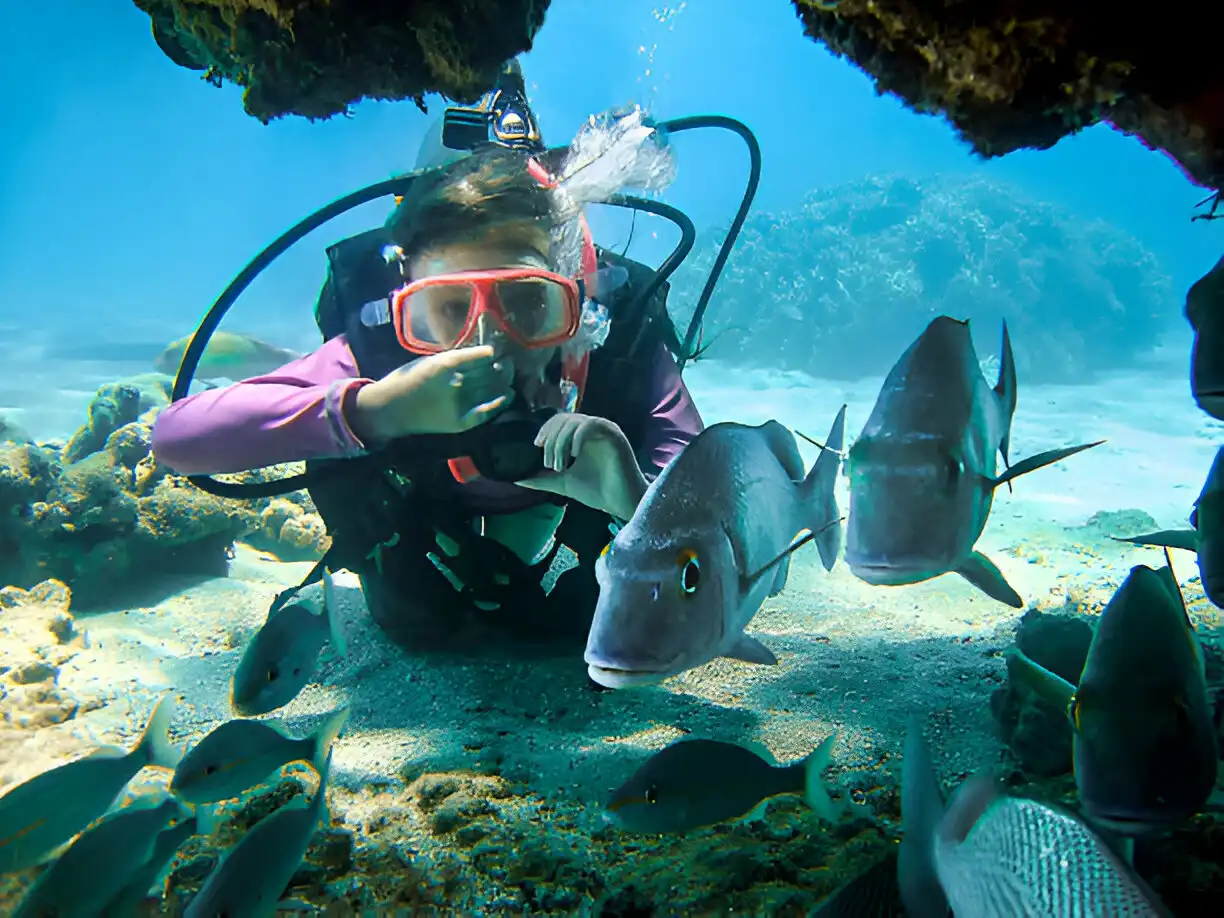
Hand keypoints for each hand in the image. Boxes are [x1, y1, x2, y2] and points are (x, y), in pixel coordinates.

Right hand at [350, 345, 513, 442]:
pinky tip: (509, 395)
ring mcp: (459, 405)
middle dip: (501, 369)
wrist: (391, 409)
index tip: (496, 349)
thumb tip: (482, 354)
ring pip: (489, 390)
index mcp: (446, 367)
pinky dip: (499, 404)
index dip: (489, 353)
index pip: (477, 357)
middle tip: (509, 362)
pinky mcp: (460, 422)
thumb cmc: (408, 381)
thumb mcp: (432, 362)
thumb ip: (455, 359)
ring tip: (509, 375)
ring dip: (502, 383)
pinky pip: (485, 412)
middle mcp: (456, 386)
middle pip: (487, 374)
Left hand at [516, 413, 647, 519]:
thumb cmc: (596, 491)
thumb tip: (516, 479)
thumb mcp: (562, 482)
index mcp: (580, 436)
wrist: (619, 503)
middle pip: (563, 419)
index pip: (558, 420)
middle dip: (551, 439)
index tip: (537, 446)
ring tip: (560, 466)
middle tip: (550, 463)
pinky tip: (574, 455)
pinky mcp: (614, 435)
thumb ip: (541, 479)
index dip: (545, 429)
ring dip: (561, 442)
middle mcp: (592, 429)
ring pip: (574, 422)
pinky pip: (591, 425)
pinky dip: (577, 438)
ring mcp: (604, 430)